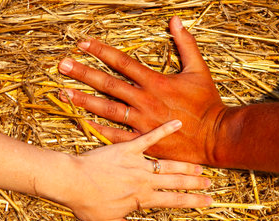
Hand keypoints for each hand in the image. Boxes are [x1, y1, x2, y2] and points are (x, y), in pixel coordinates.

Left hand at [58, 16, 226, 165]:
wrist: (216, 137)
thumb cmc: (208, 103)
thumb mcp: (199, 69)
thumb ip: (186, 44)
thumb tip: (176, 20)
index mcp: (155, 82)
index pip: (122, 62)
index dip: (101, 51)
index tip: (83, 43)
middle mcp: (144, 100)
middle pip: (108, 83)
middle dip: (83, 73)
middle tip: (62, 65)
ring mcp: (141, 121)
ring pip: (107, 108)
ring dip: (85, 100)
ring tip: (64, 93)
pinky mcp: (143, 140)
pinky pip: (117, 135)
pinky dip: (100, 128)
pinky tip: (83, 122)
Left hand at [64, 120, 211, 220]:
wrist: (72, 181)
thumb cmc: (88, 204)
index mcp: (142, 199)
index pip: (174, 201)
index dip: (194, 201)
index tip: (209, 201)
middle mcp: (145, 180)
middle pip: (176, 181)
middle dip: (195, 183)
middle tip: (210, 183)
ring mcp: (137, 163)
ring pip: (168, 164)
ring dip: (186, 165)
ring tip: (200, 167)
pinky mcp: (128, 148)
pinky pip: (149, 138)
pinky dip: (164, 130)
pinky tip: (178, 123)